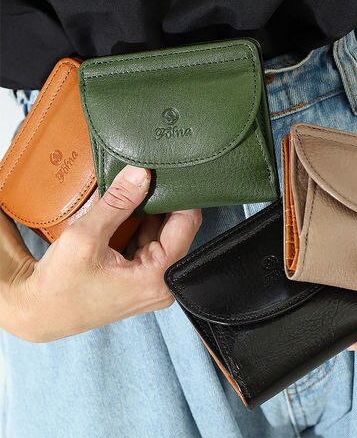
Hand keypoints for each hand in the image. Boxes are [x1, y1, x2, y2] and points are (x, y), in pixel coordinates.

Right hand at [0, 165, 200, 342]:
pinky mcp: (142, 277)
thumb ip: (117, 203)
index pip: (187, 224)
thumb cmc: (59, 285)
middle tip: (148, 177)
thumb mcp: (86, 237)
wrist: (40, 313)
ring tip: (133, 193)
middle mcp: (163, 282)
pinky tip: (128, 212)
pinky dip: (141, 225)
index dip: (181, 195)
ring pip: (164, 234)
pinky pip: (151, 242)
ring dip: (151, 213)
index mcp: (158, 277)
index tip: (168, 173)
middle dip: (164, 203)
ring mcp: (154, 282)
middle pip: (179, 229)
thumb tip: (141, 174)